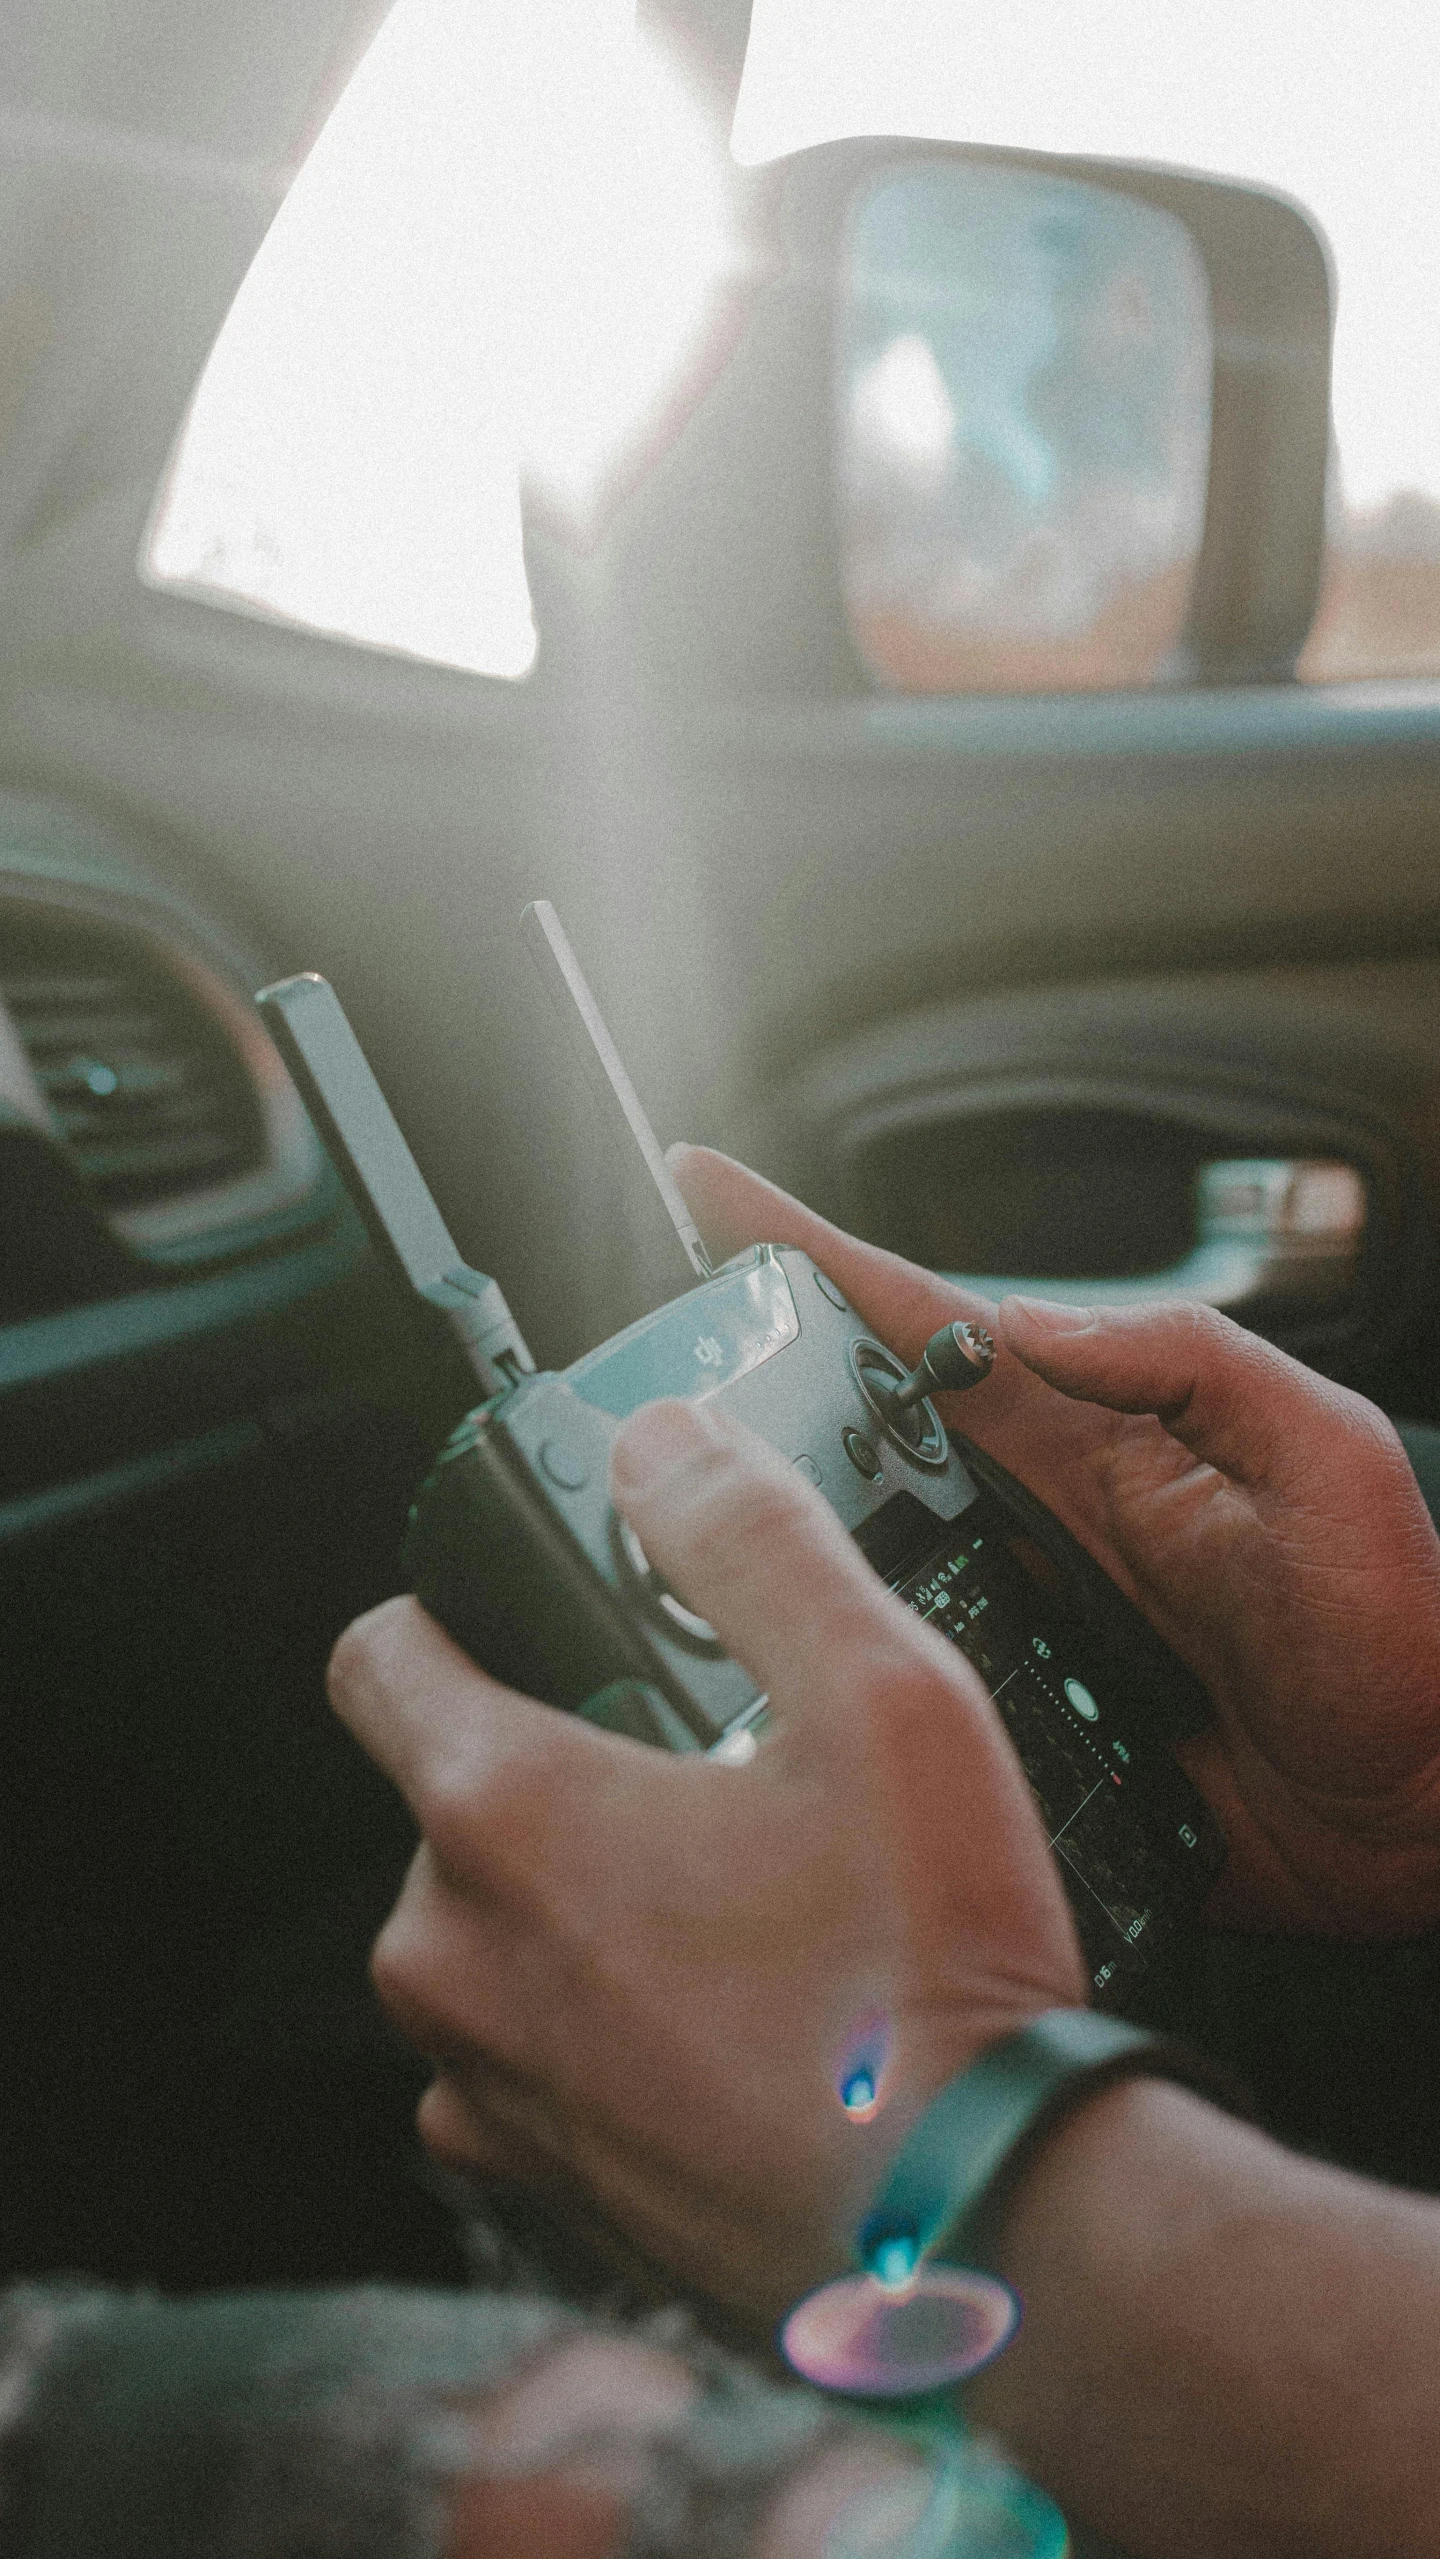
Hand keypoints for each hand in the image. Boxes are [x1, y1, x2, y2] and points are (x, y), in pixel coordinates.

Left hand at [329, 1397, 1082, 2327]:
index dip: (452, 1611)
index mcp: (501, 1817)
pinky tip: (731, 2017)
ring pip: (489, 1932)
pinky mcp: (541, 2188)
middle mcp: (454, 1960)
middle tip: (706, 1777)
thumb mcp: (880, 1693)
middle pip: (446, 1797)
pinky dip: (601, 2022)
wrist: (984, 2242)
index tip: (537, 1623)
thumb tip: (667, 1443)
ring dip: (580, 1902)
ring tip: (739, 1905)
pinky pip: (529, 2056)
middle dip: (555, 1768)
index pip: (376, 1655)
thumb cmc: (928, 1979)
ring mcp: (490, 2087)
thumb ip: (752, 1540)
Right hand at [669, 1145, 1439, 1936]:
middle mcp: (1027, 1511)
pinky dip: (809, 1651)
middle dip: (730, 1376)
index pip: (922, 1321)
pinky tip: (738, 1656)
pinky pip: (885, 1672)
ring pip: (845, 1547)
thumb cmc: (1401, 1634)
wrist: (1427, 1808)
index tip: (703, 1186)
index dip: (810, 1251)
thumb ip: (1189, 1365)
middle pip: (846, 1425)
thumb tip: (1025, 1321)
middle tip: (621, 1363)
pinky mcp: (1007, 1715)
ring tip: (636, 1492)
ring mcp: (1009, 1614)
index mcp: (1090, 1429)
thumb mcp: (1325, 1455)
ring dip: (746, 1515)